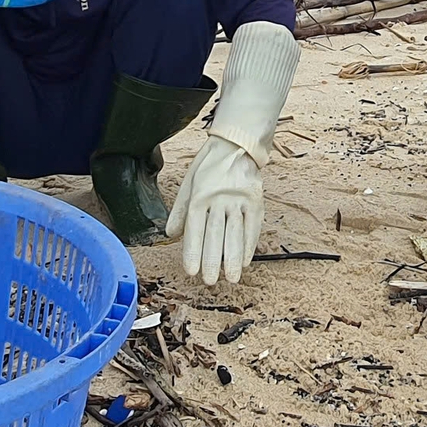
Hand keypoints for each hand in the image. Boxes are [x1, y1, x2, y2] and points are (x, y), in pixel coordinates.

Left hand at [165, 136, 262, 285]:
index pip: (195, 229)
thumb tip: (170, 235)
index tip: (191, 271)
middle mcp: (219, 198)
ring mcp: (239, 199)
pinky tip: (245, 261)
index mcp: (200, 195)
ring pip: (235, 233)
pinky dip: (249, 245)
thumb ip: (180, 210)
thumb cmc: (208, 167)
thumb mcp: (189, 183)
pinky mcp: (255, 200)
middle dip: (212, 260)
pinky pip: (252, 226)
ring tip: (231, 277)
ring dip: (232, 258)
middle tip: (210, 281)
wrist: (235, 145)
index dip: (193, 251)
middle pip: (215, 234)